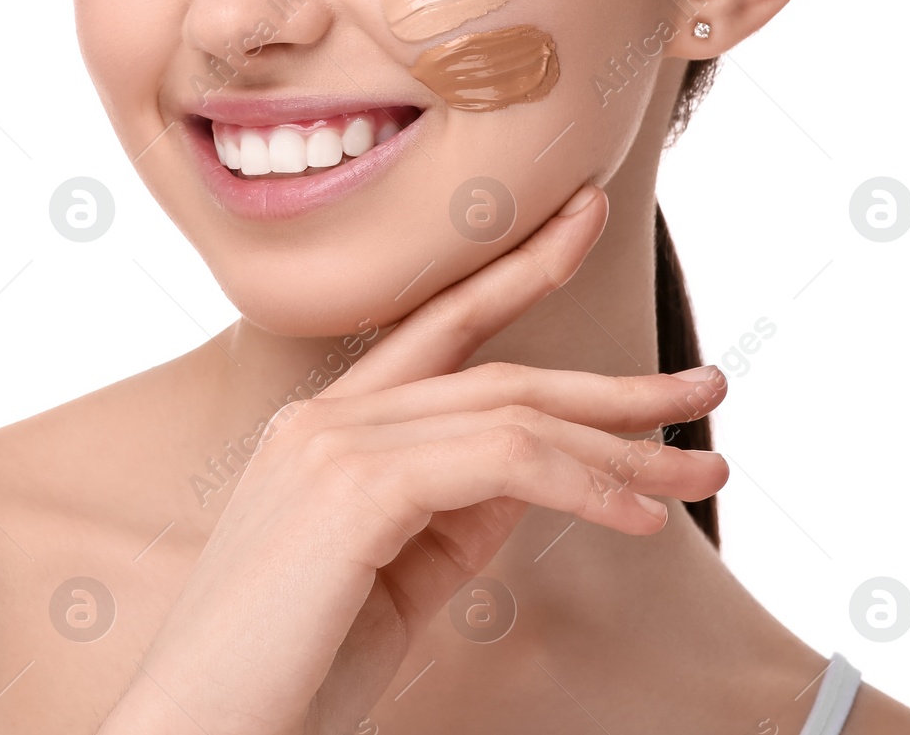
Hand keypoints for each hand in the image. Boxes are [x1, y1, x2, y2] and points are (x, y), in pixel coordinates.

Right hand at [100, 184, 729, 734]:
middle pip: (499, 371)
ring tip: (703, 469)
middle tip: (707, 384)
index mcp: (326, 428)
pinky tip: (638, 513)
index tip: (584, 226)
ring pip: (512, 415)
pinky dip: (580, 484)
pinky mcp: (353, 487)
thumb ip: (455, 516)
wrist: (202, 732)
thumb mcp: (395, 579)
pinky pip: (499, 463)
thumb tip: (536, 476)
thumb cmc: (290, 675)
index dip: (519, 271)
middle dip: (614, 382)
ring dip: (621, 443)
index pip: (441, 329)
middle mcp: (327, 417)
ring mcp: (334, 443)